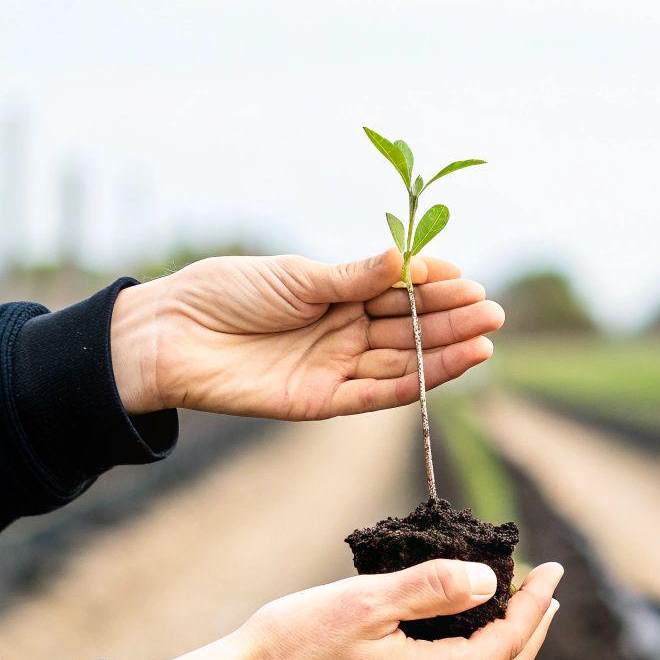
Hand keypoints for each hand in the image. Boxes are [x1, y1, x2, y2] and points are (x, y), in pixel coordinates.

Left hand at [109, 249, 504, 418]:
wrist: (166, 336)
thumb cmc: (222, 294)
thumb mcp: (294, 275)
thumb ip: (352, 276)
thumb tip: (406, 259)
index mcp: (335, 293)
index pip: (398, 290)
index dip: (434, 286)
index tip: (469, 278)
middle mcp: (341, 331)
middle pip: (408, 327)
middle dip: (451, 319)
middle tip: (493, 311)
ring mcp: (334, 367)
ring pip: (402, 360)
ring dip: (445, 351)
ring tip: (485, 337)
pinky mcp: (321, 401)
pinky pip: (378, 393)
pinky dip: (417, 381)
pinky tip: (450, 366)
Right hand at [133, 560, 563, 659]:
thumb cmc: (290, 646)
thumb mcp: (367, 600)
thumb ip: (434, 587)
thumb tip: (488, 581)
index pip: (511, 639)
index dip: (538, 602)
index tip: (554, 569)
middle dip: (532, 628)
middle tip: (546, 592)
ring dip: (501, 650)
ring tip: (511, 614)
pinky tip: (455, 645)